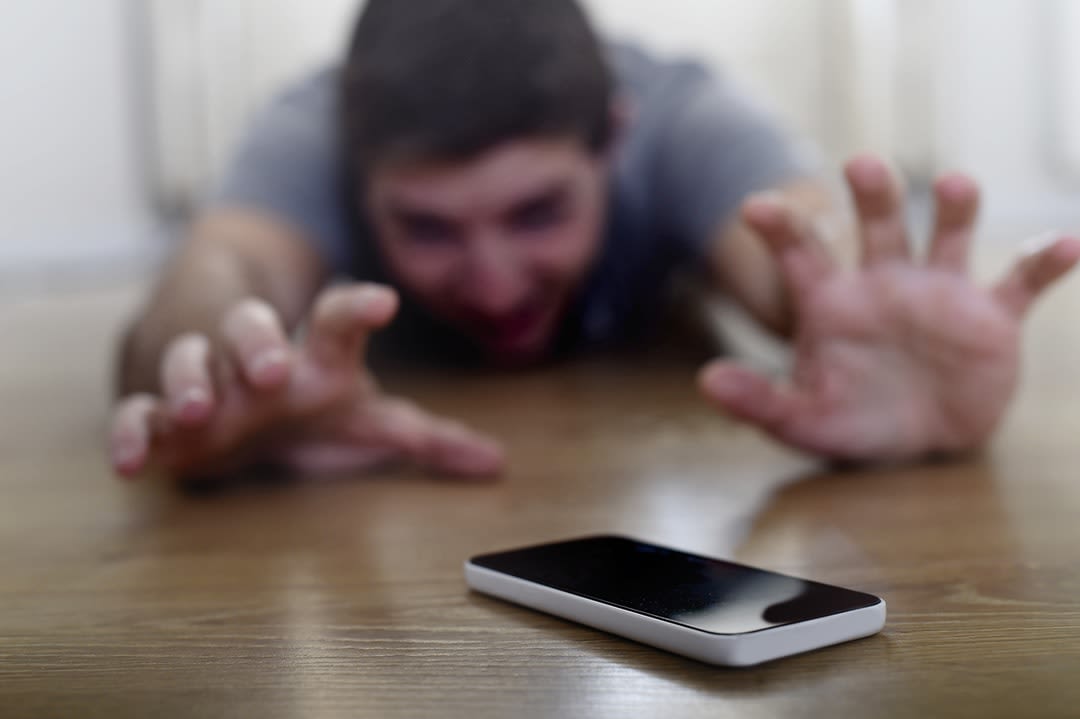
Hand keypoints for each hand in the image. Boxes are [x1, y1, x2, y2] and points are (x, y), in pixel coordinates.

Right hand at [109, 283, 504, 479]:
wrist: (226, 391)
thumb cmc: (305, 403)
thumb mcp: (362, 416)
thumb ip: (424, 437)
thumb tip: (499, 463)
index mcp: (314, 357)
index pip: (337, 322)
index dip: (358, 310)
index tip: (382, 303)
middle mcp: (257, 358)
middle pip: (253, 330)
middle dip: (259, 343)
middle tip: (276, 368)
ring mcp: (205, 380)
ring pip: (191, 361)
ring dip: (193, 379)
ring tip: (201, 407)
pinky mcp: (161, 414)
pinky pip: (137, 414)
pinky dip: (132, 433)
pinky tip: (132, 460)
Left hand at [699, 154, 1079, 461]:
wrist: (917, 444)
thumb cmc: (851, 423)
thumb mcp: (801, 420)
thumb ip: (758, 401)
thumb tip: (708, 381)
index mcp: (832, 301)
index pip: (802, 253)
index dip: (781, 227)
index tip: (755, 206)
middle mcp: (885, 282)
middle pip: (878, 222)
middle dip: (872, 193)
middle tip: (862, 167)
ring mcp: (939, 292)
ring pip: (949, 233)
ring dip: (956, 207)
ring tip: (955, 185)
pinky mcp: (991, 316)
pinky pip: (1021, 280)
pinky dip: (1044, 261)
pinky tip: (1064, 246)